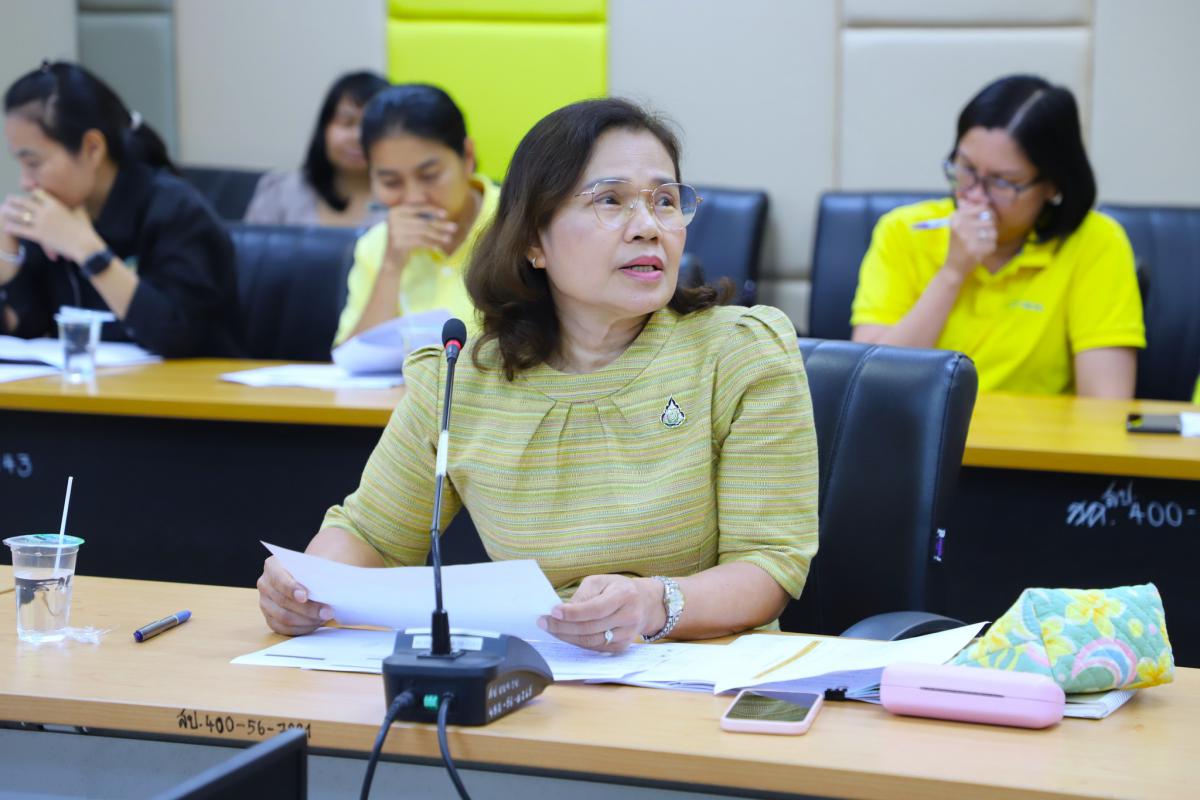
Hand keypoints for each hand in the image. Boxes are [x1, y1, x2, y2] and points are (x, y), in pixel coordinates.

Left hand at [2, 189, 102, 262]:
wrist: (84, 245)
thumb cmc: (85, 230)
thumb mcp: (81, 214)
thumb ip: (77, 206)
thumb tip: (79, 201)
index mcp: (55, 204)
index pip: (38, 193)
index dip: (31, 193)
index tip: (27, 194)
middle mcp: (45, 211)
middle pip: (25, 202)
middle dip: (15, 200)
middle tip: (8, 199)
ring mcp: (41, 223)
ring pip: (20, 215)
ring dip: (10, 212)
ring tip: (3, 211)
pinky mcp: (39, 235)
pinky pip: (22, 230)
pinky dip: (13, 228)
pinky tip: (6, 227)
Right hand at [257, 555, 333, 634]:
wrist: (310, 577)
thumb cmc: (313, 570)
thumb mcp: (316, 565)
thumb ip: (317, 573)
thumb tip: (326, 588)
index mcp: (273, 565)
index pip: (279, 579)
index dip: (291, 588)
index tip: (305, 596)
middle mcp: (265, 584)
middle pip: (283, 601)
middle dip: (308, 609)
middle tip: (327, 612)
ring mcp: (265, 603)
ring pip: (283, 618)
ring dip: (307, 620)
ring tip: (324, 617)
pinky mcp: (270, 618)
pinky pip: (284, 629)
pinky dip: (302, 628)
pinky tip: (315, 623)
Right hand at [383, 203, 457, 265]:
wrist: (392, 257)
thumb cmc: (404, 237)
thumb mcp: (408, 222)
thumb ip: (418, 214)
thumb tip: (436, 207)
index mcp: (396, 210)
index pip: (417, 207)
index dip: (432, 210)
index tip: (446, 214)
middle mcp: (394, 219)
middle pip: (422, 221)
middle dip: (440, 224)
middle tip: (454, 227)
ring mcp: (394, 232)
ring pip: (422, 232)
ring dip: (438, 235)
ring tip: (449, 238)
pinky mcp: (397, 244)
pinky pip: (418, 243)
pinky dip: (429, 244)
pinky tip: (438, 246)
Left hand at [537, 574, 662, 651]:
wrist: (645, 603)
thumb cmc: (618, 589)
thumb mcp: (601, 581)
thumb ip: (583, 595)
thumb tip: (563, 611)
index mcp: (624, 596)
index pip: (595, 609)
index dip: (573, 613)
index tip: (553, 611)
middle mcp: (629, 617)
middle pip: (590, 628)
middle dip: (563, 626)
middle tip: (543, 622)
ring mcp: (627, 635)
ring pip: (591, 641)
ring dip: (567, 636)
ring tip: (550, 628)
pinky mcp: (622, 647)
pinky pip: (595, 648)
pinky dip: (577, 642)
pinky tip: (565, 635)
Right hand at [945, 201, 996, 275]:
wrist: (953, 267)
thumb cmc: (958, 245)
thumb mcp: (959, 226)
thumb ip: (971, 212)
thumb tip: (986, 200)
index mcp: (956, 216)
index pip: (983, 208)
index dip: (988, 215)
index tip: (983, 223)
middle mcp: (960, 224)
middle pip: (990, 220)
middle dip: (989, 229)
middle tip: (980, 237)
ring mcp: (967, 237)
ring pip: (993, 232)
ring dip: (990, 239)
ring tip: (980, 244)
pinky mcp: (974, 249)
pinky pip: (993, 244)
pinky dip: (989, 249)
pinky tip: (980, 252)